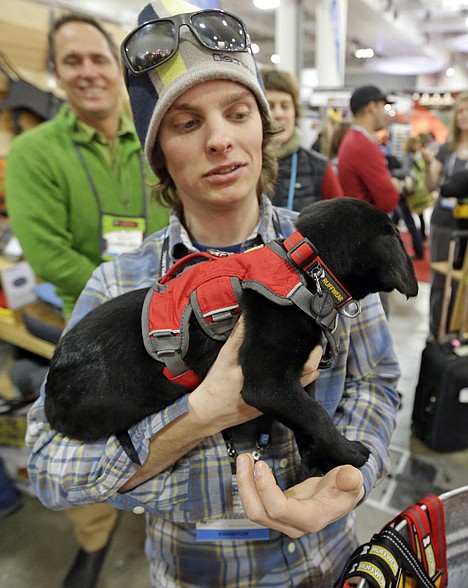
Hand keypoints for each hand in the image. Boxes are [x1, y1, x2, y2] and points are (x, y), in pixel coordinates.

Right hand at [189, 320, 322, 433]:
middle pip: (308, 374)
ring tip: (300, 350)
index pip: (306, 367)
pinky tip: (290, 364)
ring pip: (302, 381)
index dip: (312, 352)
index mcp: (272, 379)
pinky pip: (291, 388)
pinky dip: (295, 375)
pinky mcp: (272, 402)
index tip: (311, 338)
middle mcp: (278, 391)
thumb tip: (248, 315)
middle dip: (311, 356)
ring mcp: (277, 399)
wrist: (209, 412)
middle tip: (310, 342)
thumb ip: (238, 336)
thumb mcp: (226, 357)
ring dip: (304, 366)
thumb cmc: (217, 385)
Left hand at [236, 454, 363, 537]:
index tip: (260, 465)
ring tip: (244, 459)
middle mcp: (293, 524)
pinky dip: (248, 485)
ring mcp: (283, 521)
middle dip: (246, 486)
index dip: (266, 489)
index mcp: (311, 518)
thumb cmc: (344, 489)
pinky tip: (248, 467)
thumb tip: (350, 477)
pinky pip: (256, 503)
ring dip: (244, 484)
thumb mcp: (351, 481)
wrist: (339, 497)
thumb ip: (351, 479)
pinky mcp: (275, 512)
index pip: (280, 509)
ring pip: (254, 510)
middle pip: (260, 513)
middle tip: (245, 458)